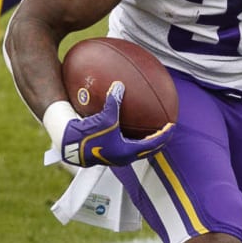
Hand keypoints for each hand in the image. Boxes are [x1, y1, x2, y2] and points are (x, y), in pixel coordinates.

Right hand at [61, 81, 175, 167]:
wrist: (70, 147)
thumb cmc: (88, 135)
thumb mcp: (104, 118)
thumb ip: (113, 102)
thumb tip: (119, 85)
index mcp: (128, 151)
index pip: (153, 144)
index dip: (164, 134)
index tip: (171, 126)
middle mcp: (124, 157)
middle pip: (147, 150)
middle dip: (157, 140)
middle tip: (164, 130)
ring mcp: (115, 157)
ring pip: (136, 150)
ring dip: (144, 141)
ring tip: (149, 131)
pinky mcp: (107, 153)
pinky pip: (124, 145)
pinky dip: (130, 138)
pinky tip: (126, 128)